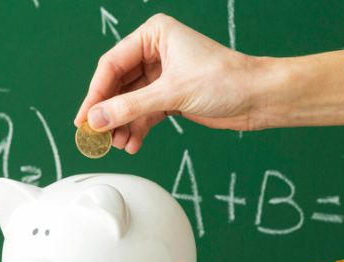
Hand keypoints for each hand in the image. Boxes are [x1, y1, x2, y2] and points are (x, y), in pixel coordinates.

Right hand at [74, 14, 260, 153]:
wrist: (258, 98)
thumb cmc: (225, 80)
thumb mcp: (171, 94)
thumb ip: (130, 107)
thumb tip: (97, 119)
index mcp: (154, 35)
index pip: (112, 64)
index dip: (96, 93)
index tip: (84, 118)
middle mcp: (156, 52)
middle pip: (119, 85)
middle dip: (109, 113)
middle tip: (96, 136)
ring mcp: (164, 75)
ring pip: (131, 102)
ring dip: (123, 125)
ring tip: (117, 144)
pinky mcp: (172, 96)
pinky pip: (145, 113)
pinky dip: (138, 129)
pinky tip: (132, 144)